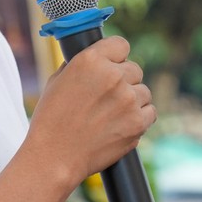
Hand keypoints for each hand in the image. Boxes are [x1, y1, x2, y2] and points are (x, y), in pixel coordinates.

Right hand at [27, 36, 154, 186]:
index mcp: (91, 60)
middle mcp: (113, 76)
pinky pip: (150, 111)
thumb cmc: (51, 120)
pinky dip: (140, 117)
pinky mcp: (138, 122)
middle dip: (124, 81)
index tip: (113, 65)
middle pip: (135, 69)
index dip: (116, 56)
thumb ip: (79, 65)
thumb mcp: (57, 81)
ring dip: (133, 100)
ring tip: (112, 114)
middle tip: (108, 97)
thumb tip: (95, 58)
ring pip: (144, 91)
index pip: (121, 45)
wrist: (55, 157)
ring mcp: (128, 100)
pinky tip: (123, 123)